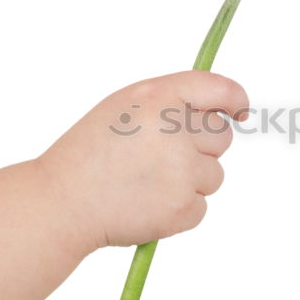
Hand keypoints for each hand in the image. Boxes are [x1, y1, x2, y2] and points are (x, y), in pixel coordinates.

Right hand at [37, 71, 248, 252]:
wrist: (62, 203)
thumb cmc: (89, 153)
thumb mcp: (124, 107)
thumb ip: (169, 102)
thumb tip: (219, 110)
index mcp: (160, 97)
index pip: (219, 89)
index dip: (234, 100)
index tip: (238, 111)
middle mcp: (176, 130)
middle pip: (221, 136)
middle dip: (201, 147)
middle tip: (162, 158)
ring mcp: (182, 171)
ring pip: (214, 175)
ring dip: (190, 181)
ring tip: (146, 183)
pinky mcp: (183, 207)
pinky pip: (201, 207)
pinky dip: (180, 210)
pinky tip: (146, 205)